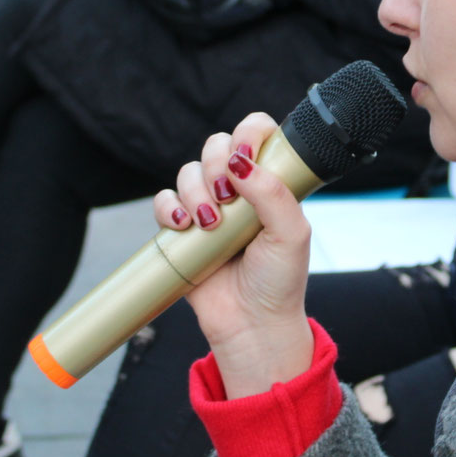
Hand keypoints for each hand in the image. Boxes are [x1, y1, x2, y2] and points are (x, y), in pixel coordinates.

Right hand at [151, 113, 313, 397]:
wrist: (252, 324)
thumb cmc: (279, 281)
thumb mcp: (292, 234)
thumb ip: (273, 192)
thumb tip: (240, 161)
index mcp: (270, 182)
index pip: (256, 132)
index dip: (248, 133)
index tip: (245, 156)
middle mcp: (239, 189)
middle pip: (216, 145)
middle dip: (216, 164)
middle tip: (226, 198)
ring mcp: (208, 207)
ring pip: (188, 171)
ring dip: (194, 191)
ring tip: (209, 225)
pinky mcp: (181, 230)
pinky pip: (163, 201)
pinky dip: (168, 208)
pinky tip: (182, 226)